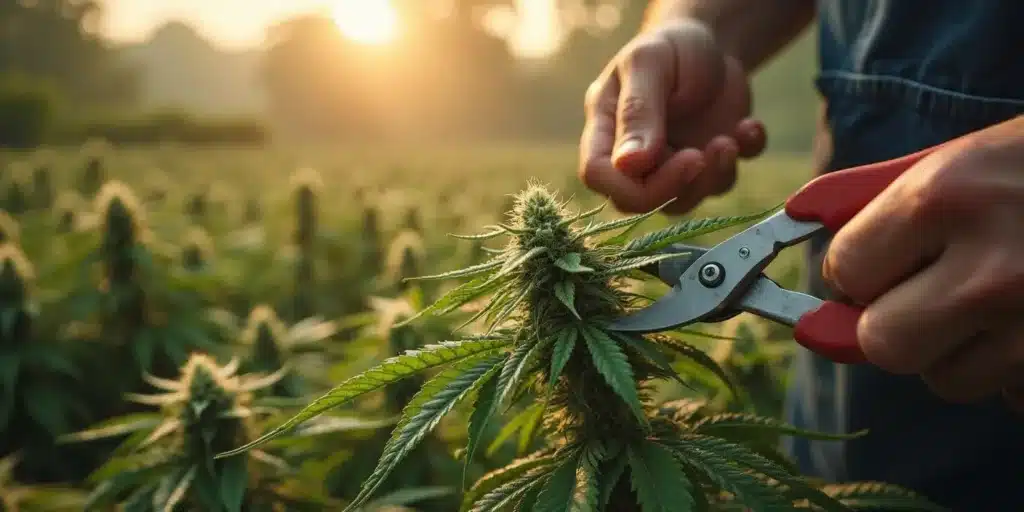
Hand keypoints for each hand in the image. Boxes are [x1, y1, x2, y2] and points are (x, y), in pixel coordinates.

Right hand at [578, 19, 766, 214]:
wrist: (712, 40)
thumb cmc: (670, 47)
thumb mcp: (649, 63)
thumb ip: (637, 111)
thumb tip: (628, 165)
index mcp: (607, 127)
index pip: (599, 174)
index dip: (634, 185)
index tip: (681, 161)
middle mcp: (634, 154)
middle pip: (638, 199)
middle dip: (679, 186)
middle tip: (708, 152)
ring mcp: (671, 162)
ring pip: (683, 200)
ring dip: (714, 177)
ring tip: (731, 138)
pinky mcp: (707, 162)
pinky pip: (725, 181)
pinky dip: (743, 157)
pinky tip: (749, 126)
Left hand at [822, 116, 1023, 410]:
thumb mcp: (953, 161)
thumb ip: (866, 197)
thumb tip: (791, 220)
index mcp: (944, 200)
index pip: (844, 272)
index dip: (856, 269)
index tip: (880, 259)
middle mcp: (990, 269)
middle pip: (883, 344)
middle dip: (890, 322)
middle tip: (925, 289)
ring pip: (944, 378)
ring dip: (951, 349)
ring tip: (992, 297)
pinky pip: (1005, 394)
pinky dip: (1007, 368)